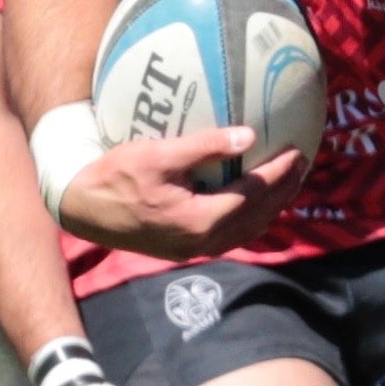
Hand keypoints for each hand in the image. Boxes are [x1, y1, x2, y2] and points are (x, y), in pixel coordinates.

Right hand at [55, 124, 307, 257]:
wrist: (82, 209)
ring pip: (246, 231)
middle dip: (283, 191)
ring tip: (287, 183)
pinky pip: (230, 235)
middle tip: (302, 164)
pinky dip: (249, 217)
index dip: (278, 173)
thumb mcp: (157, 154)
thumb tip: (247, 135)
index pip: (253, 194)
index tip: (297, 151)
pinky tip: (252, 202)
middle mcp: (202, 241)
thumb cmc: (115, 176)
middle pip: (257, 217)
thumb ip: (203, 146)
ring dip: (270, 207)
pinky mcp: (185, 249)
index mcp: (199, 220)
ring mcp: (194, 250)